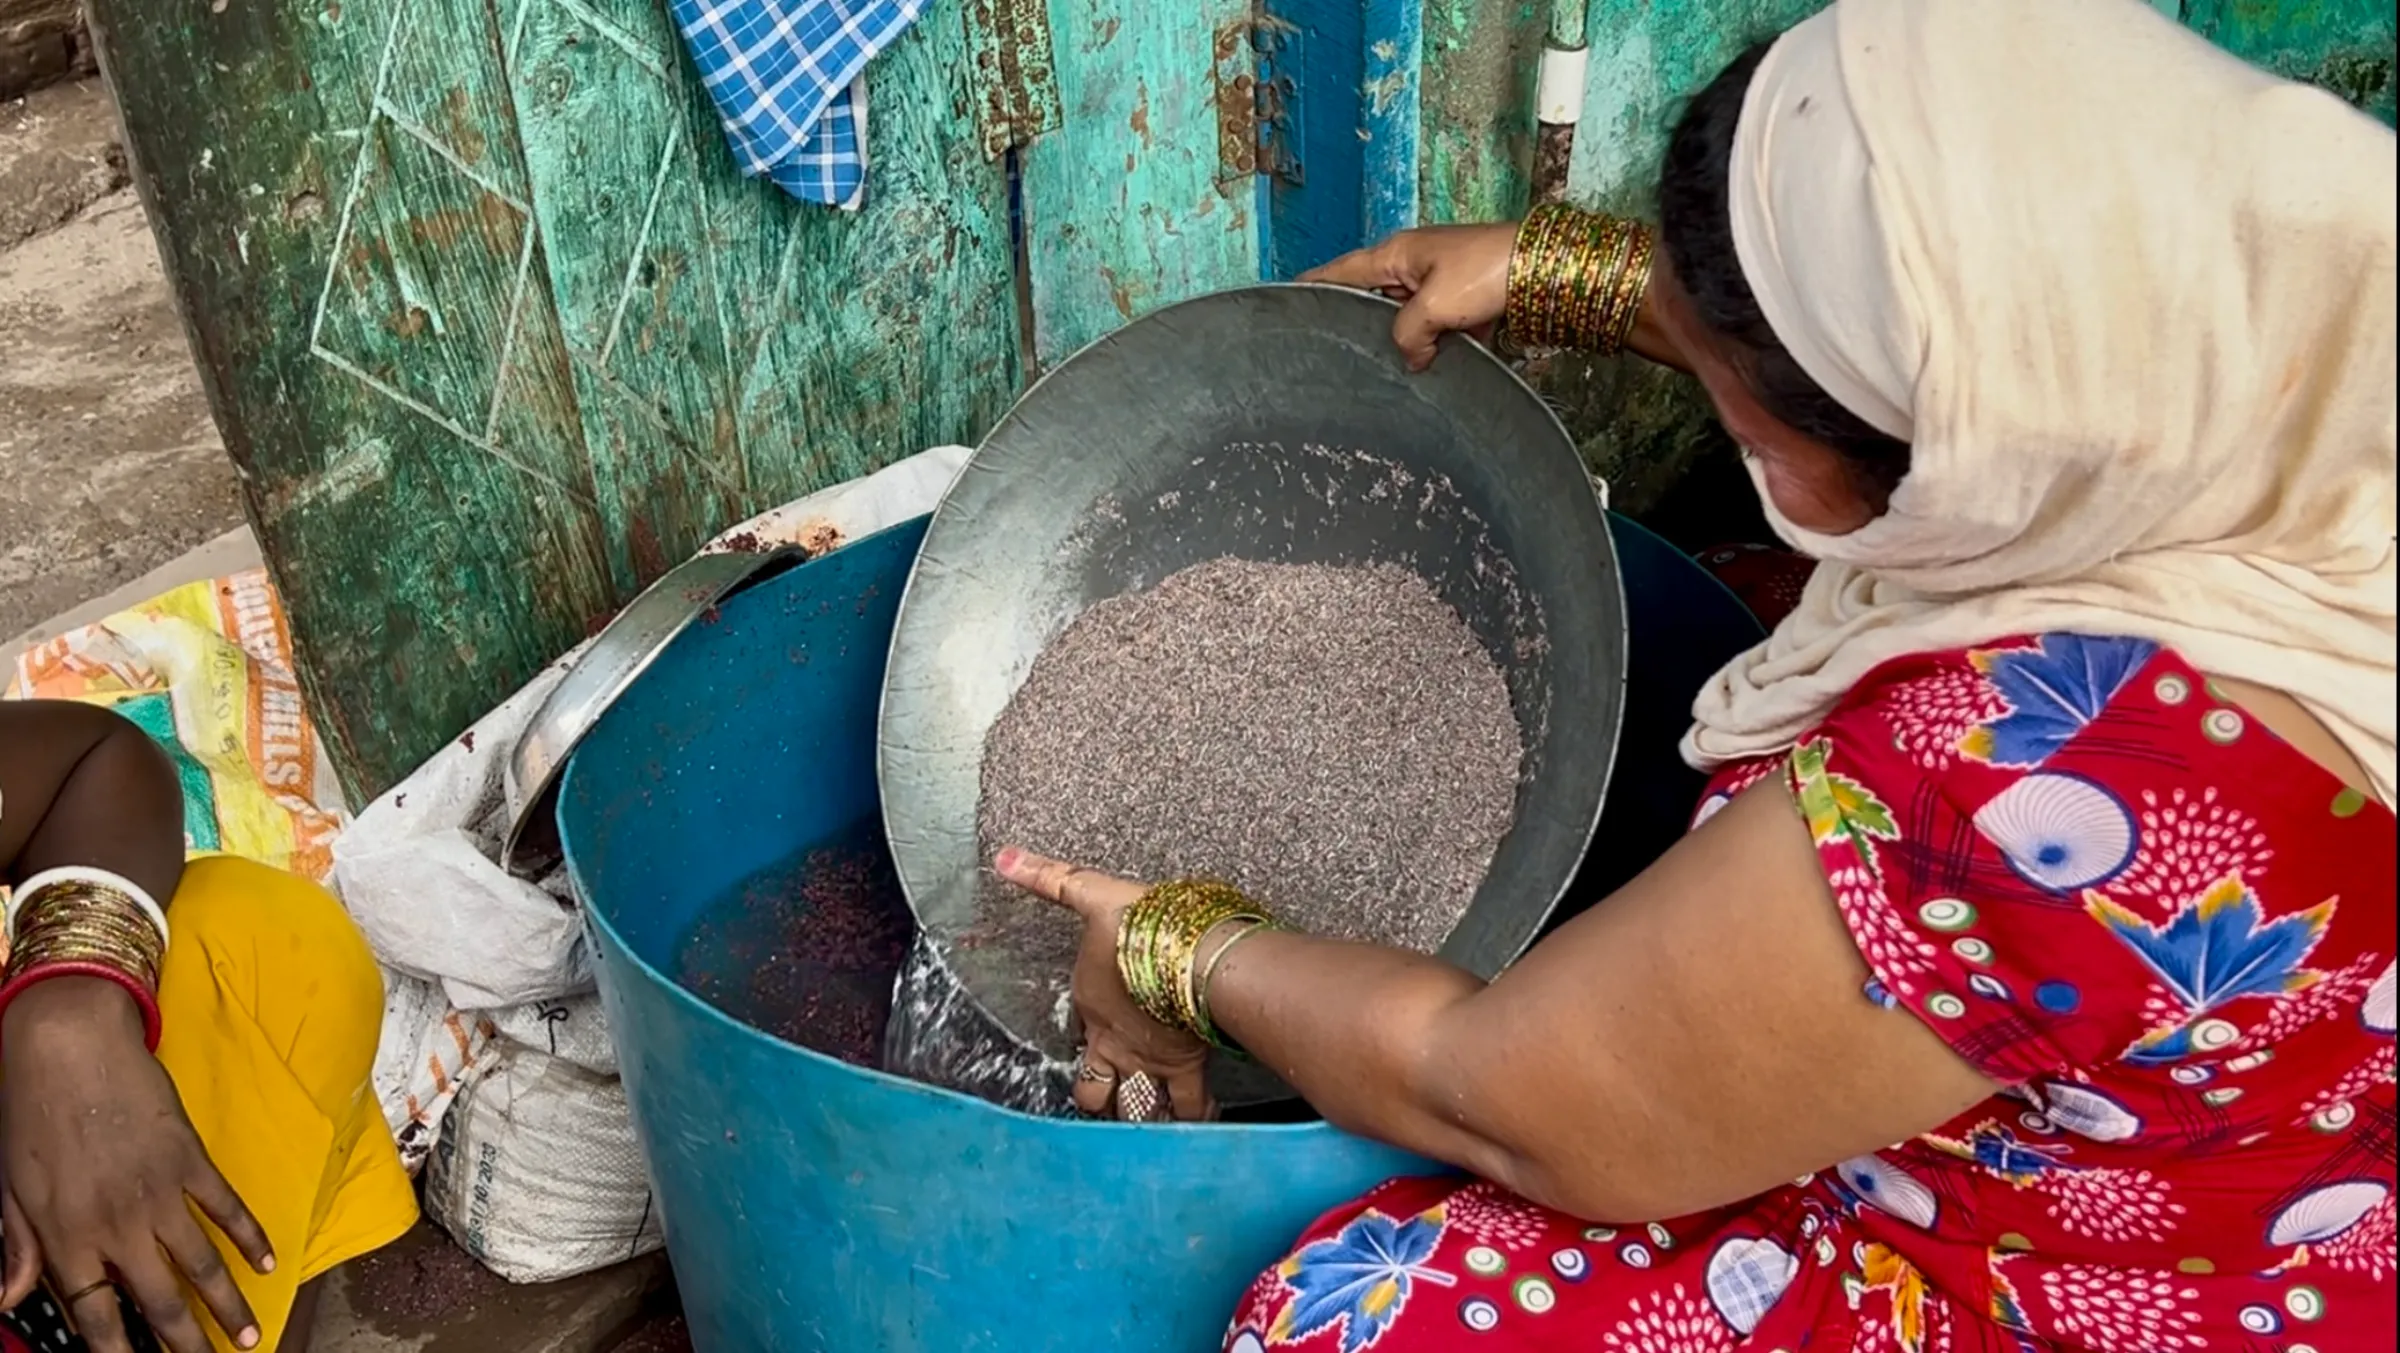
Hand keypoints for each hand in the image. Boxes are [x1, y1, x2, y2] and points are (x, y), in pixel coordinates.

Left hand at [0, 977, 271, 1351]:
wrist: (68, 1046)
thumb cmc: (27, 1112)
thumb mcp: (8, 1186)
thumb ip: (14, 1246)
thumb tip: (7, 1297)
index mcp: (65, 1235)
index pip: (94, 1312)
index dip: (114, 1350)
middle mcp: (116, 1225)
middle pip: (158, 1302)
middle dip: (185, 1343)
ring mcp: (158, 1193)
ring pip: (200, 1265)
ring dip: (226, 1304)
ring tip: (246, 1336)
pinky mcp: (189, 1159)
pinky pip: (225, 1207)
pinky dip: (248, 1236)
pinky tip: (266, 1261)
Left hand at [992, 848, 1213, 1121]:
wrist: (1188, 949)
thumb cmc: (1142, 923)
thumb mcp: (1092, 893)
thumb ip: (1050, 879)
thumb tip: (1004, 858)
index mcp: (1090, 1006)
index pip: (1076, 1033)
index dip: (1080, 1041)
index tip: (1087, 1043)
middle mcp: (1112, 1043)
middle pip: (1093, 1089)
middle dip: (1096, 1099)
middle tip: (1104, 1103)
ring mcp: (1146, 1061)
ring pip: (1132, 1106)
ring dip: (1135, 1116)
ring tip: (1143, 1125)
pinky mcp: (1182, 1068)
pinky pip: (1188, 1106)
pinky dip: (1194, 1117)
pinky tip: (1200, 1123)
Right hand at [1300, 223, 1518, 370]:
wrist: (1545, 268)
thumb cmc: (1488, 269)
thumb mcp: (1433, 306)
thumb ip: (1407, 335)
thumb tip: (1411, 357)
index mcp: (1395, 255)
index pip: (1341, 271)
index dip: (1315, 286)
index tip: (1290, 299)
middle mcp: (1413, 264)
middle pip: (1375, 299)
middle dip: (1366, 325)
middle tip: (1346, 354)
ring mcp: (1441, 280)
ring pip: (1410, 317)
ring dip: (1411, 340)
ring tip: (1399, 366)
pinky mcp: (1466, 298)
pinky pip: (1441, 326)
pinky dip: (1441, 342)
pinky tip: (1442, 362)